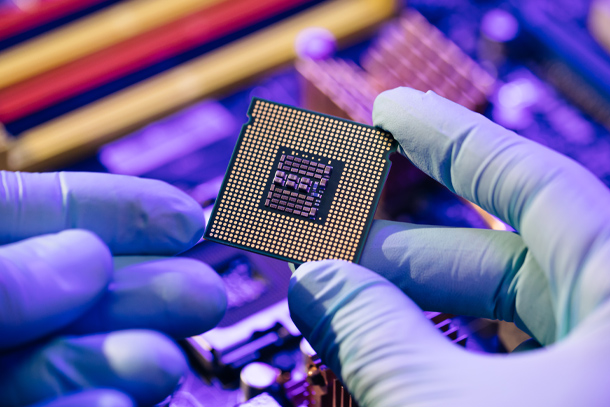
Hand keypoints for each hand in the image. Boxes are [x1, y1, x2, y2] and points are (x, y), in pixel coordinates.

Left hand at [0, 172, 226, 406]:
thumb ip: (4, 279)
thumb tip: (87, 258)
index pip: (41, 214)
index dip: (115, 208)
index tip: (182, 217)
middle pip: (70, 294)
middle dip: (143, 293)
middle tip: (202, 295)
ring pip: (60, 363)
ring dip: (121, 361)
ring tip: (159, 365)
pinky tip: (115, 403)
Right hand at [288, 88, 609, 405]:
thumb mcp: (457, 406)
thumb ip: (381, 340)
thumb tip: (318, 285)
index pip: (530, 180)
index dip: (451, 138)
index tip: (394, 111)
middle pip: (505, 255)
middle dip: (407, 248)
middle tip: (335, 245)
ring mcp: (604, 365)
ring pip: (507, 315)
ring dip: (422, 308)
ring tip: (353, 309)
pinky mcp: (584, 401)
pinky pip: (516, 361)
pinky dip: (454, 354)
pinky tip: (409, 359)